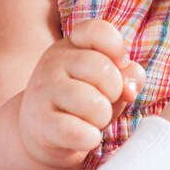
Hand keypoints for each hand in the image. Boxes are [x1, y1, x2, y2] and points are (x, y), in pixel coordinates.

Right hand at [19, 18, 144, 168]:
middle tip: (103, 101)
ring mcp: (44, 91)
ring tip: (92, 120)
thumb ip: (127, 75)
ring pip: (95, 104)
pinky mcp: (40, 123)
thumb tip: (129, 89)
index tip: (118, 65)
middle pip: (103, 70)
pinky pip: (78, 132)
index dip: (117, 48)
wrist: (42, 132)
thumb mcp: (108, 82)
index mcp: (71, 45)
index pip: (97, 30)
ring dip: (103, 118)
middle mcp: (53, 62)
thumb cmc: (83, 101)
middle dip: (114, 92)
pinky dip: (90, 138)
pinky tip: (86, 137)